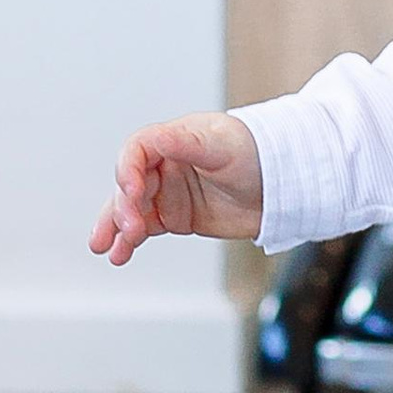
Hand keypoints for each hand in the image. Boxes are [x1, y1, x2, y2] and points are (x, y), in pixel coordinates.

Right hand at [91, 111, 262, 262]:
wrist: (284, 186)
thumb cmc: (258, 152)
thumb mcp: (221, 144)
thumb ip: (185, 143)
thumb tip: (158, 139)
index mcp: (173, 139)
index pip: (137, 151)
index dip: (128, 170)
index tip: (132, 191)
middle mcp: (166, 164)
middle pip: (130, 183)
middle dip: (124, 206)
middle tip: (131, 227)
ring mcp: (169, 192)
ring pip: (131, 208)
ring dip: (116, 226)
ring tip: (107, 246)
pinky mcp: (176, 216)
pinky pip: (144, 228)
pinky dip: (129, 241)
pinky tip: (119, 253)